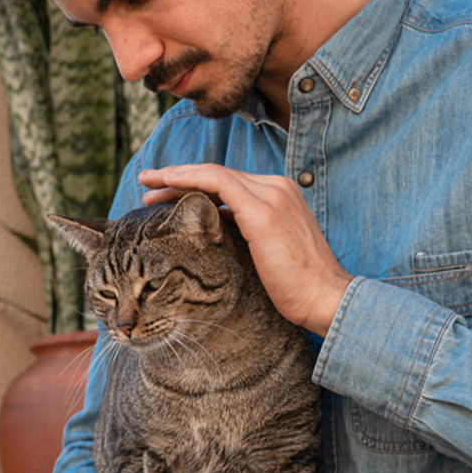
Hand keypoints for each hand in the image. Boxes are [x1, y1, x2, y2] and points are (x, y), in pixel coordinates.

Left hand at [139, 164, 352, 334]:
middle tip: (147, 182)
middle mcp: (276, 187)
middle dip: (178, 178)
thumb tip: (212, 231)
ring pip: (214, 174)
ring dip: (176, 179)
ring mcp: (271, 195)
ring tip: (147, 188)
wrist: (324, 298)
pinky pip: (218, 183)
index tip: (165, 194)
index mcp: (279, 195)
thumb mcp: (267, 251)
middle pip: (218, 175)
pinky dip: (190, 180)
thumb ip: (244, 233)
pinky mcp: (263, 210)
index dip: (193, 185)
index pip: (228, 182)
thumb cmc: (297, 286)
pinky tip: (168, 184)